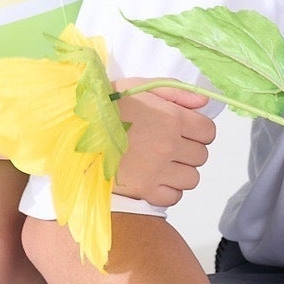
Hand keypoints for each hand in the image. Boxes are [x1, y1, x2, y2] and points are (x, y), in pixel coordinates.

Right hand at [113, 84, 214, 205]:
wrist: (74, 130)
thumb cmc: (107, 105)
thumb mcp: (140, 86)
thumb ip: (176, 92)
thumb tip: (205, 102)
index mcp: (172, 119)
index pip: (209, 132)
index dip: (199, 131)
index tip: (186, 131)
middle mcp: (169, 146)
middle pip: (201, 156)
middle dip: (189, 151)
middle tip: (170, 146)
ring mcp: (157, 171)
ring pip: (191, 179)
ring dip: (180, 172)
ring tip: (162, 163)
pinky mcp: (143, 191)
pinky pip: (173, 197)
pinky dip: (168, 190)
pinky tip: (155, 178)